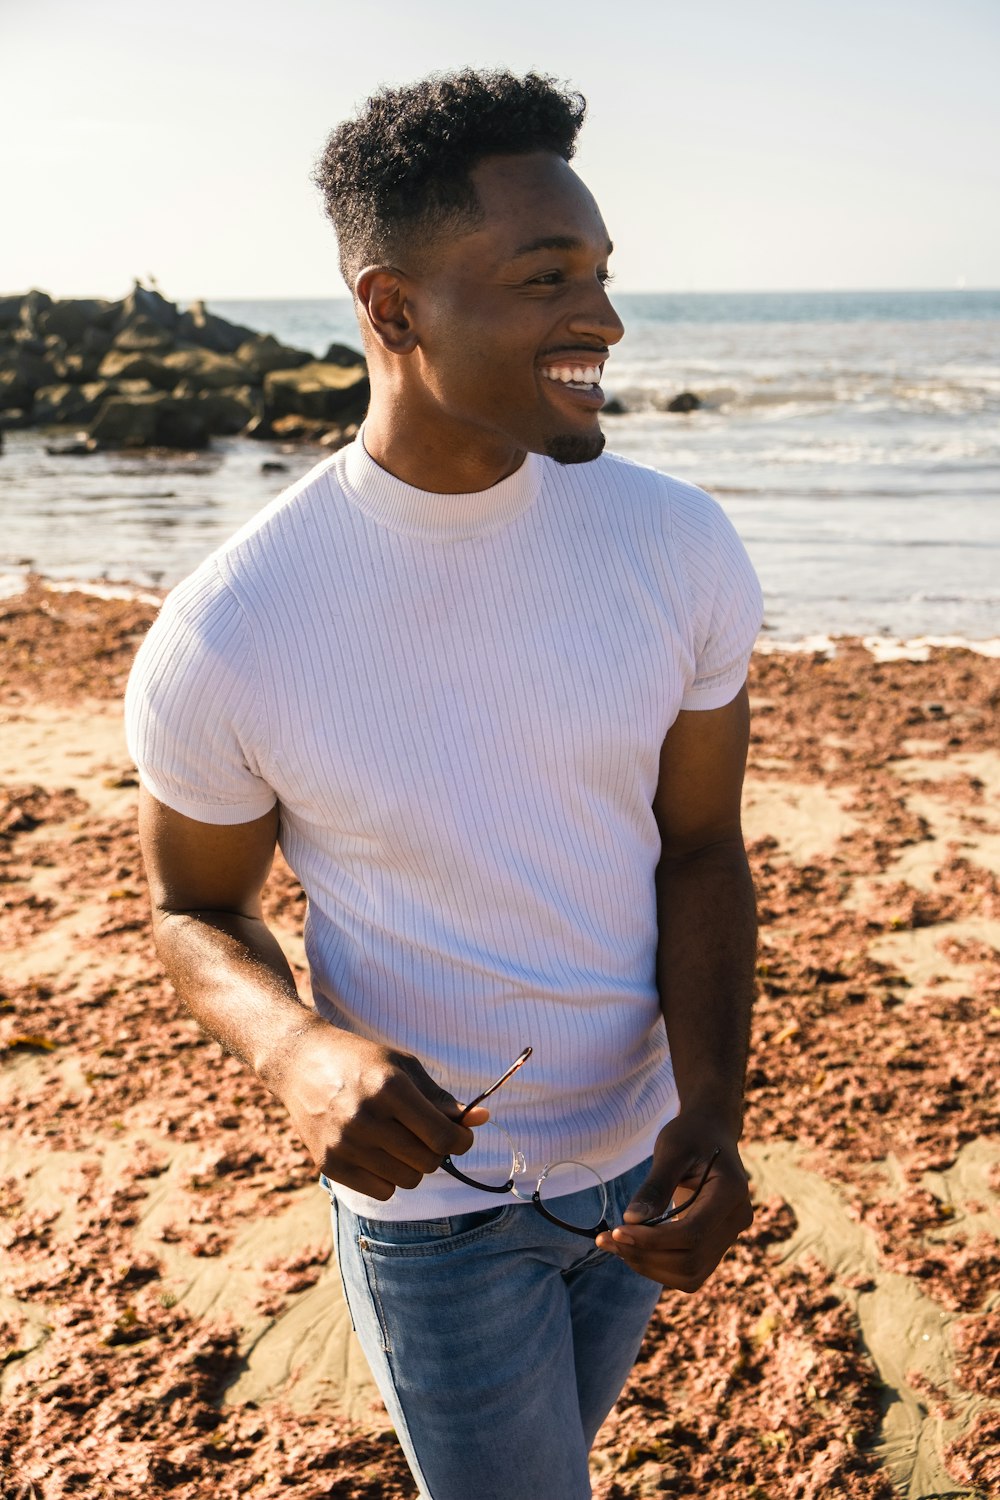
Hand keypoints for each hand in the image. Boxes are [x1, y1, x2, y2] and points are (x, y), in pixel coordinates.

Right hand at [268, 1022, 488, 1200]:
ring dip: (413, 1166)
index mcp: (390, 1088)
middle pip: (428, 1161)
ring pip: (407, 1180)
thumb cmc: (361, 1061)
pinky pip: (381, 1191)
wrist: (300, 1063)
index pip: (443, 1136)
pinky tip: (378, 1154)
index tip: (460, 1136)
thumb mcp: (404, 1067)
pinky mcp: (329, 1164)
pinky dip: (388, 1178)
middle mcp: (366, 1118)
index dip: (461, 1140)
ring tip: (400, 1142)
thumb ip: (442, 1099)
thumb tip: (482, 1120)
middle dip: (436, 1152)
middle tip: (425, 1135)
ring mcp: (345, 1144)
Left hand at [595, 1113, 752, 1289]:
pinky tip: (634, 1247)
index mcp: (731, 1192)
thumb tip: (631, 1221)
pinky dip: (658, 1265)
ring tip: (616, 1244)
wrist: (711, 1133)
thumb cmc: (691, 1135)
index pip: (693, 1233)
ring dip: (649, 1265)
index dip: (653, 1240)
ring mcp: (729, 1235)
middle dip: (645, 1255)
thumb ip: (655, 1186)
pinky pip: (689, 1270)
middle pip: (691, 1260)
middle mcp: (737, 1220)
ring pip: (690, 1273)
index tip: (617, 1230)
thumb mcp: (671, 1150)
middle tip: (607, 1239)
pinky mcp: (716, 1244)